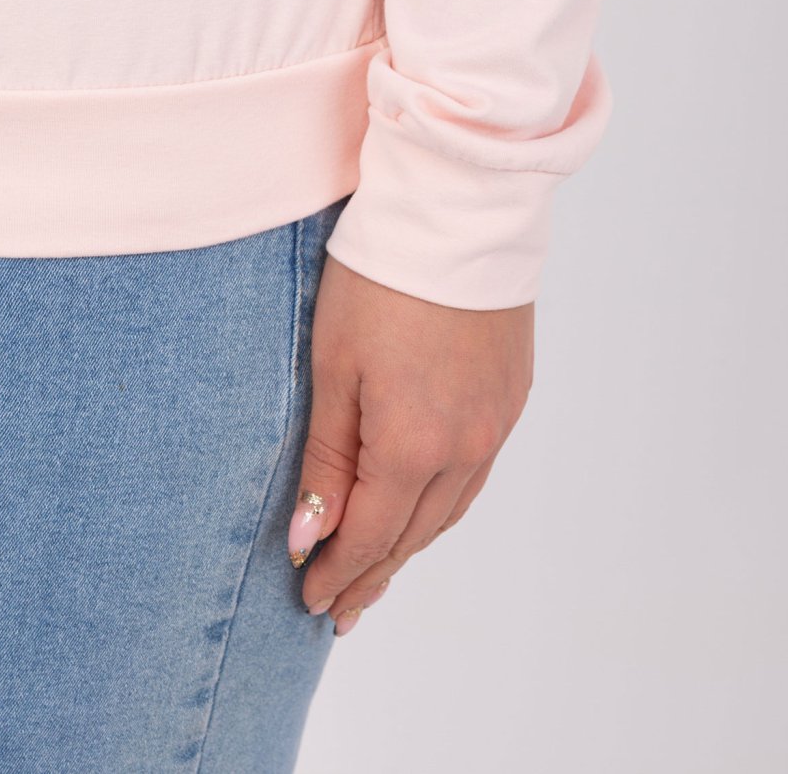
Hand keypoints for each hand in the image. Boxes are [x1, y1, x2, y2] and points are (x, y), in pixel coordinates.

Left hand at [287, 253, 533, 635]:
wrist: (456, 215)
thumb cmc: (378, 281)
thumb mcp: (333, 367)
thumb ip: (326, 459)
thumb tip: (311, 537)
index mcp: (414, 444)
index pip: (372, 535)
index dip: (340, 572)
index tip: (311, 600)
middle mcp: (466, 446)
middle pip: (414, 533)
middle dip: (373, 572)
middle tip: (339, 608)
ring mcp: (497, 422)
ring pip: (450, 509)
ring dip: (410, 543)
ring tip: (378, 571)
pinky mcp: (513, 396)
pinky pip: (476, 473)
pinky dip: (443, 503)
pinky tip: (424, 507)